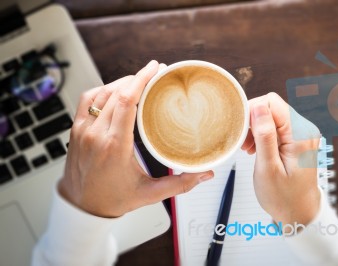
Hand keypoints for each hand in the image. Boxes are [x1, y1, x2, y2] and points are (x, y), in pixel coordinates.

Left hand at [59, 60, 213, 217]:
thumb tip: (205, 174)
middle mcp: (95, 134)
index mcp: (114, 146)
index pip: (126, 101)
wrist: (81, 207)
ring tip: (138, 81)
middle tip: (155, 73)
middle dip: (137, 78)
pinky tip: (115, 91)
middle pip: (116, 92)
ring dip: (121, 83)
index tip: (155, 68)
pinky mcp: (76, 130)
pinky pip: (87, 100)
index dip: (141, 79)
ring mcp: (83, 130)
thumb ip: (180, 184)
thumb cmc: (111, 199)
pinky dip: (103, 90)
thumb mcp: (149, 194)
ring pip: (101, 93)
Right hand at [242, 92, 320, 225]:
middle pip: (272, 107)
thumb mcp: (268, 168)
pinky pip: (276, 126)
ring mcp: (301, 134)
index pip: (272, 102)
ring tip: (250, 149)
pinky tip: (257, 149)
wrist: (298, 212)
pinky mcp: (296, 139)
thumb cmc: (284, 197)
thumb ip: (264, 135)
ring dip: (256, 129)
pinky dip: (263, 134)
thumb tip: (257, 106)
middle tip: (245, 144)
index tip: (242, 130)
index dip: (252, 111)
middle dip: (253, 121)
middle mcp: (304, 130)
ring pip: (272, 116)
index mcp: (300, 134)